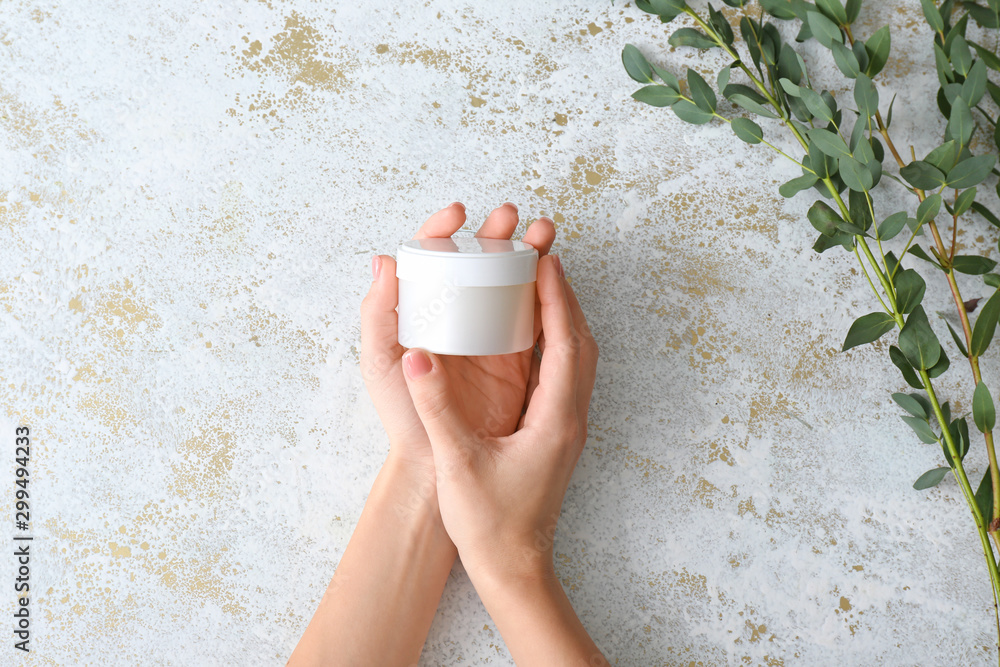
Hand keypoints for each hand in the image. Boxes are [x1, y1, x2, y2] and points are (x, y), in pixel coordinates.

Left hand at [361, 202, 555, 481]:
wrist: (437, 464)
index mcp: (422, 311)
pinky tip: (553, 275)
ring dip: (528, 254)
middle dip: (498, 232)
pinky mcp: (518, 356)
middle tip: (512, 216)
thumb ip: (378, 314)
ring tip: (543, 235)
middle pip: (479, 262)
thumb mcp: (380, 362)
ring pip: (511, 282)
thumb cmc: (403, 416)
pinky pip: (534, 318)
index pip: (433, 257)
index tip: (459, 215)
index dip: (444, 229)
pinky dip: (546, 293)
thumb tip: (383, 259)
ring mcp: (489, 334)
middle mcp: (457, 316)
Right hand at [400, 253, 598, 583]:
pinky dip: (556, 346)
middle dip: (565, 299)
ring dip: (564, 320)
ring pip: (578, 359)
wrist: (514, 568)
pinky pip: (566, 376)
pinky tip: (532, 340)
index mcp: (555, 419)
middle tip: (544, 261)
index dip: (556, 299)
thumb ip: (437, 407)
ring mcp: (567, 428)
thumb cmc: (490, 524)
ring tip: (541, 289)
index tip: (546, 260)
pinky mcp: (556, 436)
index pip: (565, 344)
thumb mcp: (457, 462)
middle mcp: (570, 419)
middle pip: (580, 343)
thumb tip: (417, 356)